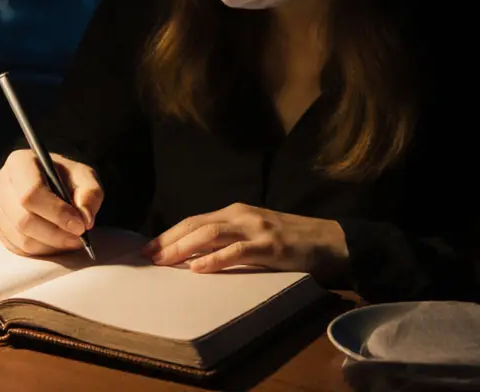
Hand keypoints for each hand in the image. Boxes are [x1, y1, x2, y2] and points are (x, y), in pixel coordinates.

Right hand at [0, 149, 103, 256]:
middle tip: (79, 238)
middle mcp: (0, 183)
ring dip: (51, 245)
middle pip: (23, 219)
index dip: (57, 213)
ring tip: (71, 239)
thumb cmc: (67, 178)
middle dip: (55, 234)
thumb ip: (90, 195)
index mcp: (19, 162)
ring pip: (21, 238)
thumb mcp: (85, 178)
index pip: (31, 193)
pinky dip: (41, 250)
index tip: (80, 225)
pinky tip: (56, 241)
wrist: (52, 184)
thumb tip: (84, 219)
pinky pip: (18, 248)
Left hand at [142, 203, 348, 278]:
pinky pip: (237, 251)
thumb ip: (230, 238)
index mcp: (236, 212)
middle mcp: (242, 215)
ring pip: (211, 235)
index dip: (169, 234)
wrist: (332, 241)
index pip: (194, 221)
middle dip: (169, 240)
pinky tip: (198, 268)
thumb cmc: (292, 240)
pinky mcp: (271, 246)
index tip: (148, 248)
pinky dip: (215, 260)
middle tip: (147, 256)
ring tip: (164, 261)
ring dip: (184, 248)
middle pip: (196, 225)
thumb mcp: (256, 232)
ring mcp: (256, 229)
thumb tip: (194, 255)